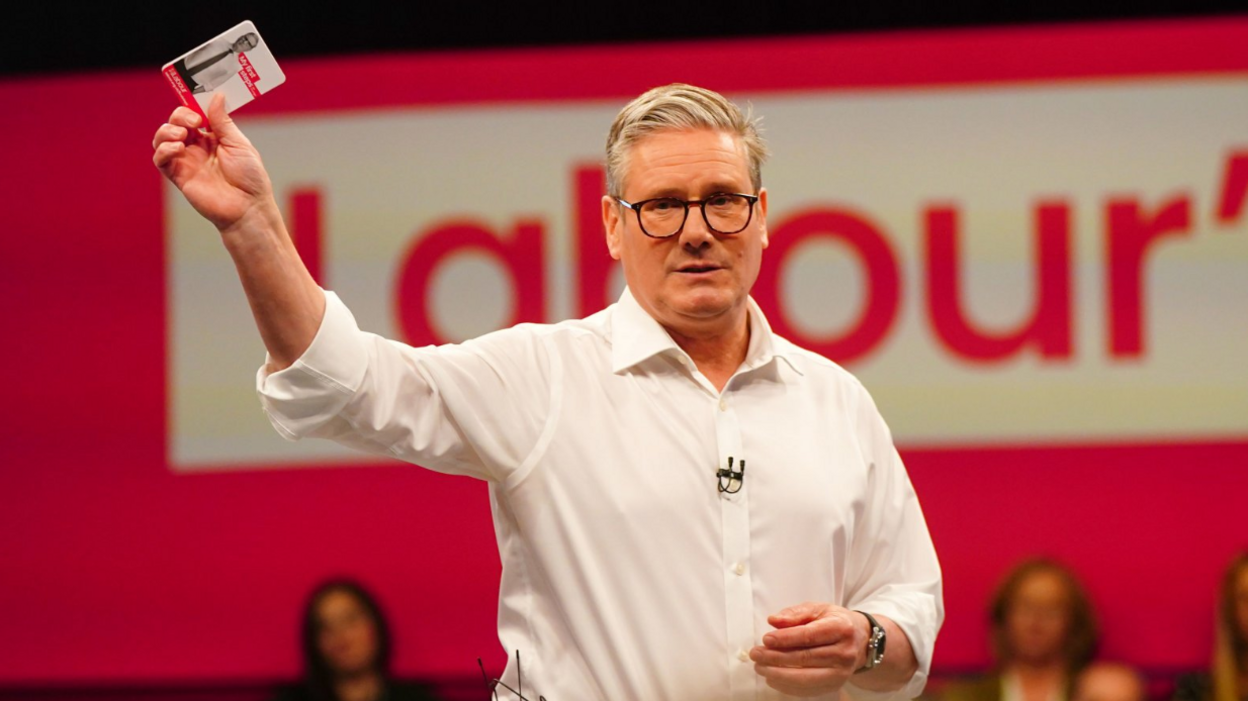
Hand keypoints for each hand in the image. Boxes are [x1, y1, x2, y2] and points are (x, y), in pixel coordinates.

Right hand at [152, 93, 273, 232]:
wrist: (248, 207)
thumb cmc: (250, 178)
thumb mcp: (239, 144)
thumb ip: (223, 122)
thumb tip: (217, 96)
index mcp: (213, 138)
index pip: (194, 115)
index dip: (191, 106)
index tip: (196, 103)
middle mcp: (197, 148)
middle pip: (176, 123)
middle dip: (179, 116)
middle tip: (193, 120)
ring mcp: (187, 161)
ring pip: (163, 139)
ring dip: (167, 131)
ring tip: (182, 135)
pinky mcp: (179, 176)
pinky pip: (161, 160)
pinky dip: (163, 150)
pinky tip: (178, 149)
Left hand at [750, 602, 867, 697]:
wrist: (860, 640)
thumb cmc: (835, 621)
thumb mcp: (818, 609)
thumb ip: (795, 613)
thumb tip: (773, 621)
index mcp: (840, 628)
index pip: (809, 636)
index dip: (785, 639)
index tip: (765, 639)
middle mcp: (844, 652)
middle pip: (805, 658)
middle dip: (776, 658)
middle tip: (756, 654)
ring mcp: (841, 673)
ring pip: (805, 678)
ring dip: (778, 674)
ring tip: (760, 667)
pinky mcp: (835, 685)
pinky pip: (808, 690)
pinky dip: (787, 686)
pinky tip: (772, 678)